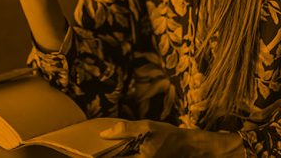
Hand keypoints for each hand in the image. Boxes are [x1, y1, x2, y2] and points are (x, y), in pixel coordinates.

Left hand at [100, 120, 243, 157]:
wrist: (190, 148)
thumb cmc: (168, 136)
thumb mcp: (147, 127)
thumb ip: (125, 129)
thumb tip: (103, 134)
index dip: (102, 157)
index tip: (90, 154)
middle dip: (111, 156)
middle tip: (96, 154)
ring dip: (119, 156)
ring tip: (113, 152)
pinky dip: (128, 157)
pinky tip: (126, 153)